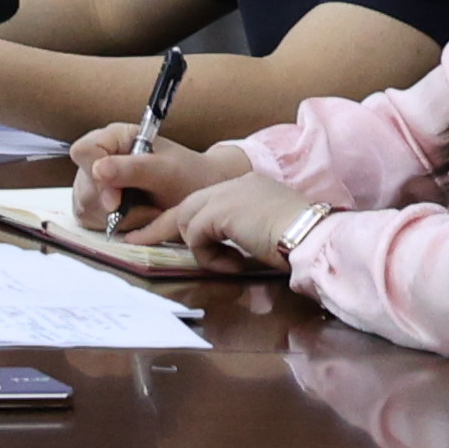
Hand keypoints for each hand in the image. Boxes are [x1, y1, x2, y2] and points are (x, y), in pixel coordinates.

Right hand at [63, 128, 253, 232]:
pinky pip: (92, 220)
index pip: (83, 152)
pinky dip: (117, 227)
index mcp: (115, 138)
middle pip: (83, 186)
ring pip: (86, 207)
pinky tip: (140, 219)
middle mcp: (100, 157)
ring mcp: (95, 182)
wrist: (202, 195)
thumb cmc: (189, 176)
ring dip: (119, 219)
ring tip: (149, 213)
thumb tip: (98, 169)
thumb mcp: (166, 171)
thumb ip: (132, 169)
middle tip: (148, 210)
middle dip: (113, 206)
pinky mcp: (97, 205)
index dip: (95, 176)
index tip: (116, 200)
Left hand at [137, 178, 332, 272]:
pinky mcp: (219, 211)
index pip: (208, 200)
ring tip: (230, 264)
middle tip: (135, 241)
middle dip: (161, 228)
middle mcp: (235, 184)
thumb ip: (245, 232)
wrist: (313, 235)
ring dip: (203, 250)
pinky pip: (196, 237)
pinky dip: (210, 257)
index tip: (166, 232)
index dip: (188, 220)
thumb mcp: (269, 231)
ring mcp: (226, 194)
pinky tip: (236, 264)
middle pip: (187, 206)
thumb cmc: (303, 240)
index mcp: (249, 186)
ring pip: (189, 222)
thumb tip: (229, 252)